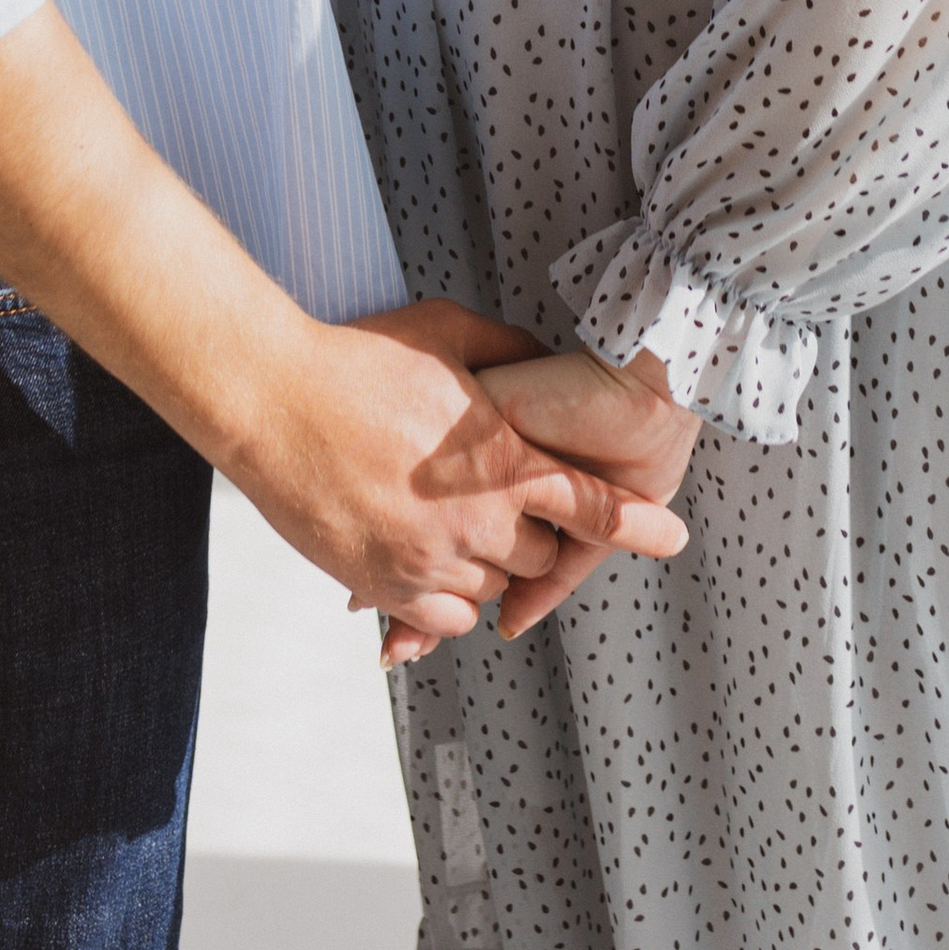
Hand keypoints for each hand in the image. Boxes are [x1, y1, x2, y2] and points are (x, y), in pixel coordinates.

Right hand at [233, 299, 691, 645]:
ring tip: (455, 522)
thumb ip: (508, 353)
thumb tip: (538, 361)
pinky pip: (446, 618)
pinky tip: (434, 564)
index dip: (636, 525)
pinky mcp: (387, 584)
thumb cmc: (359, 358)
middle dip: (534, 531)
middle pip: (541, 555)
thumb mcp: (449, 331)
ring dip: (489, 563)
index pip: (591, 506)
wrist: (276, 398)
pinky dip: (451, 600)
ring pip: (495, 589)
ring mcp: (432, 559)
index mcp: (503, 459)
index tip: (672, 537)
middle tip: (501, 499)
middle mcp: (477, 520)